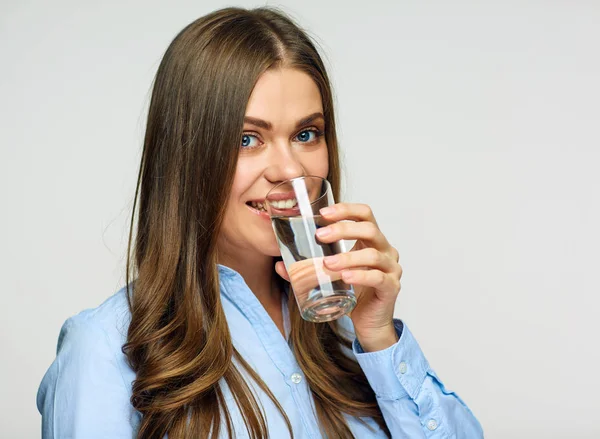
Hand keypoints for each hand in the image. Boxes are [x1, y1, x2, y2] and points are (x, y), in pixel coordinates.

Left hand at [275, 203, 402, 351]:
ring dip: (348, 257)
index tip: (323, 214)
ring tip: (328, 263)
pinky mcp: (391, 287)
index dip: (346, 209)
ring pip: (372, 255)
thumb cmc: (353, 294)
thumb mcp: (331, 276)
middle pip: (369, 229)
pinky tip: (346, 277)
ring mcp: (391, 268)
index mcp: (371, 241)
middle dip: (343, 229)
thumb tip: (280, 264)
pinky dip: (360, 276)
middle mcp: (385, 250)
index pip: (365, 214)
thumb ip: (308, 269)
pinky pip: (378, 277)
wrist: (369, 323)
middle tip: (321, 236)